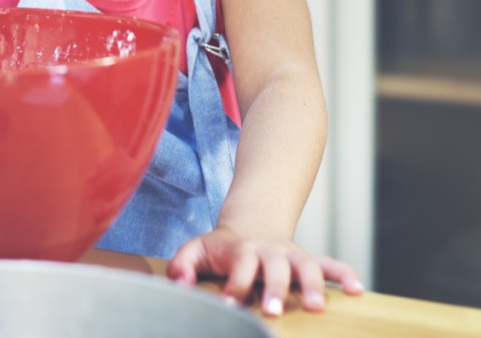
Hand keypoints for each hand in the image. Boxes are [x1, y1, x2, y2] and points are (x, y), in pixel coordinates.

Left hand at [165, 226, 363, 316]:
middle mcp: (269, 251)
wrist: (249, 226)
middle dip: (276, 288)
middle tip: (274, 312)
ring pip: (306, 265)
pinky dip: (344, 274)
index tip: (228, 304)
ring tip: (316, 308)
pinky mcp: (306, 260)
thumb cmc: (220, 248)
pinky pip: (329, 264)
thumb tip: (181, 284)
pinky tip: (356, 291)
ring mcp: (290, 255)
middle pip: (275, 267)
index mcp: (241, 250)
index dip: (235, 285)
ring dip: (312, 286)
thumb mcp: (196, 249)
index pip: (240, 266)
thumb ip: (183, 264)